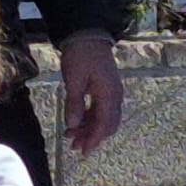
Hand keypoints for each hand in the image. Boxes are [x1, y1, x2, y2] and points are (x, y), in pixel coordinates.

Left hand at [61, 35, 123, 154]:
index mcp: (109, 94)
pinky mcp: (105, 89)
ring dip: (89, 128)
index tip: (83, 151)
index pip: (104, 124)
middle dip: (92, 137)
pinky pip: (101, 109)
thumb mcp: (73, 80)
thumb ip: (74, 103)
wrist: (87, 35)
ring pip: (104, 118)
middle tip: (74, 146)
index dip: (94, 139)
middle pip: (107, 124)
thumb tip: (73, 124)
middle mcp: (114, 96)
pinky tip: (76, 122)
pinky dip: (90, 118)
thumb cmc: (80, 56)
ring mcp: (111, 92)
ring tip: (71, 135)